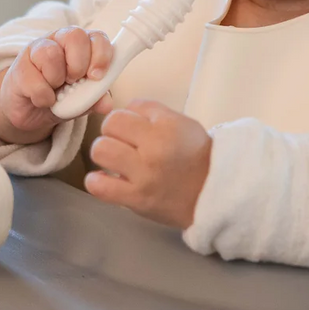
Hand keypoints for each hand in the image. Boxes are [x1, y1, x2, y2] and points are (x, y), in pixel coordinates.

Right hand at [0, 26, 112, 144]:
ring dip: (57, 80)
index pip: (97, 37)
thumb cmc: (60, 97)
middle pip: (75, 35)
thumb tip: (106, 103)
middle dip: (78, 64)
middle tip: (73, 81)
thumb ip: (95, 98)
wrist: (29, 111)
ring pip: (51, 54)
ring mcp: (37, 49)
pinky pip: (34, 80)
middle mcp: (60, 40)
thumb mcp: (82, 100)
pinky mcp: (20, 66)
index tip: (97, 76)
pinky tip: (42, 99)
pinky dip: (42, 97)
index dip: (101, 55)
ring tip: (55, 90)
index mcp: (82, 46)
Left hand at [86, 99, 210, 226]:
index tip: (130, 131)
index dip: (122, 120)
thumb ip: (150, 111)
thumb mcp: (180, 122)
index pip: (122, 112)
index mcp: (165, 128)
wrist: (212, 193)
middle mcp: (153, 150)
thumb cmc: (195, 155)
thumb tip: (122, 109)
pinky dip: (97, 182)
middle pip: (108, 127)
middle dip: (112, 135)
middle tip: (123, 146)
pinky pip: (99, 187)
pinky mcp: (136, 200)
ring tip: (115, 162)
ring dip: (104, 155)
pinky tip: (106, 179)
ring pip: (100, 151)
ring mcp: (143, 176)